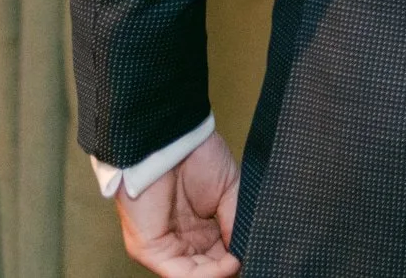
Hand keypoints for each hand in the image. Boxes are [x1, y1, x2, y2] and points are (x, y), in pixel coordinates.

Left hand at [116, 130, 239, 276]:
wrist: (170, 140)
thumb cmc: (195, 156)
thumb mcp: (228, 192)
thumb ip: (234, 223)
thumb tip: (245, 250)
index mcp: (199, 227)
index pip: (219, 255)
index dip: (238, 257)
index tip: (256, 252)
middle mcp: (181, 239)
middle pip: (207, 268)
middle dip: (229, 269)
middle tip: (250, 259)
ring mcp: (164, 245)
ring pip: (193, 275)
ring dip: (219, 273)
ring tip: (239, 263)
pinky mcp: (149, 248)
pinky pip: (178, 274)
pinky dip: (205, 275)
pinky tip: (227, 265)